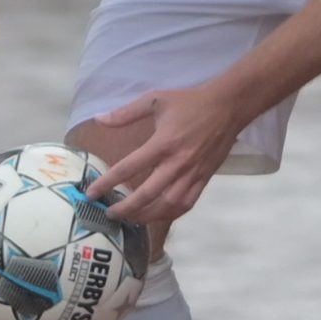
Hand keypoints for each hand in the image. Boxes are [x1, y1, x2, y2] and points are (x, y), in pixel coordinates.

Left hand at [89, 85, 245, 225]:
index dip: (108, 182)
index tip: (92, 193)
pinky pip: (187, 203)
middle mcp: (177, 163)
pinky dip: (171, 213)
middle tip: (109, 214)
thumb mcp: (156, 100)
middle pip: (147, 194)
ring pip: (168, 205)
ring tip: (131, 219)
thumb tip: (100, 120)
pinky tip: (159, 215)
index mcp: (162, 143)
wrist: (228, 107)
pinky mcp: (204, 179)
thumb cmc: (190, 102)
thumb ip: (126, 113)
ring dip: (148, 216)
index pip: (129, 167)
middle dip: (126, 208)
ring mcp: (192, 174)